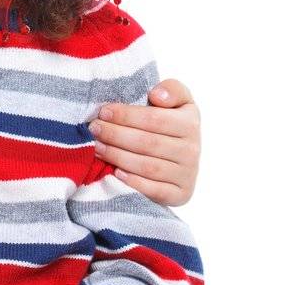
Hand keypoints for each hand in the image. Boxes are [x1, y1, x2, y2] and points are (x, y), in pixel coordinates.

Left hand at [88, 77, 200, 204]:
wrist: (179, 161)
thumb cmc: (168, 125)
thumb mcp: (176, 102)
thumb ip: (172, 90)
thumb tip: (158, 95)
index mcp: (191, 123)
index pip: (155, 119)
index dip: (126, 115)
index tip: (103, 111)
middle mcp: (192, 150)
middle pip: (148, 143)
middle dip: (116, 134)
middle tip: (94, 129)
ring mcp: (187, 174)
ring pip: (148, 166)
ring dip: (118, 156)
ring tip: (96, 147)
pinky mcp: (180, 194)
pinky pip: (155, 190)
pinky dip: (133, 182)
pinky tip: (115, 172)